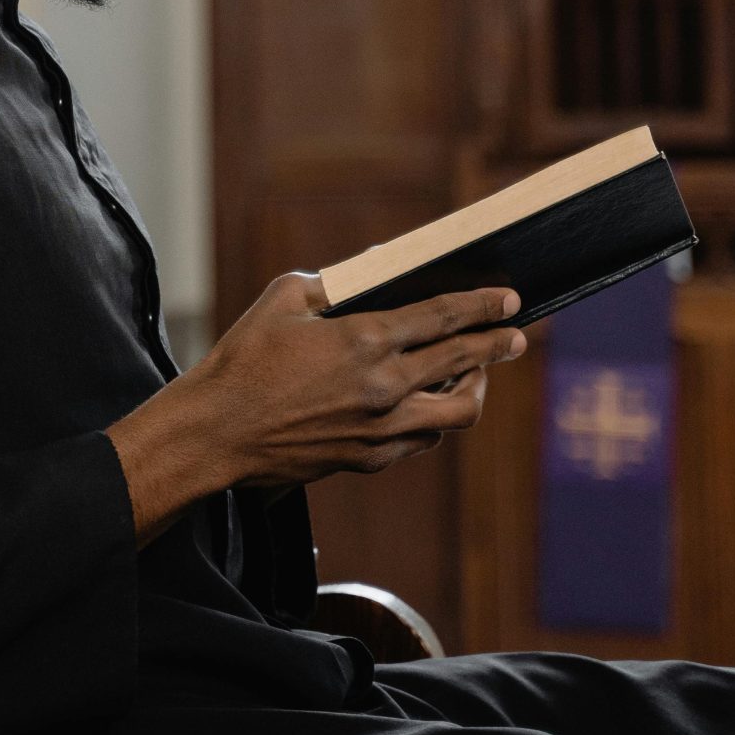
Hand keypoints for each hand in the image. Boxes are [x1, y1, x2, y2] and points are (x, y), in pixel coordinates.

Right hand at [104, 274, 526, 546]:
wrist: (218, 432)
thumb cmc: (244, 359)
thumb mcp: (284, 298)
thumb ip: (332, 282)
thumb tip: (367, 277)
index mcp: (365, 339)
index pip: (443, 317)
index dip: (482, 305)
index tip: (510, 299)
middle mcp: (384, 387)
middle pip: (464, 362)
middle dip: (497, 344)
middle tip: (516, 334)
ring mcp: (381, 428)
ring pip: (458, 412)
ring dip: (476, 387)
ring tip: (479, 373)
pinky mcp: (370, 457)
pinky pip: (423, 436)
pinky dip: (435, 415)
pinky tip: (430, 401)